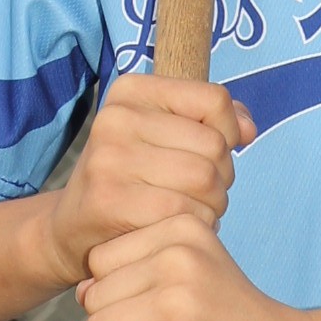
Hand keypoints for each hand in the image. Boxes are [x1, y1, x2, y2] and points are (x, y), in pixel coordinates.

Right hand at [33, 75, 252, 290]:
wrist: (73, 229)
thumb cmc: (132, 179)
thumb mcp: (166, 136)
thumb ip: (215, 121)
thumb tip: (248, 129)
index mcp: (130, 91)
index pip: (214, 99)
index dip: (228, 133)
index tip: (209, 155)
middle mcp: (115, 118)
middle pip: (214, 145)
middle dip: (221, 178)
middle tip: (199, 194)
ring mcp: (109, 158)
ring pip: (206, 180)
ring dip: (212, 205)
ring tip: (190, 211)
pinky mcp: (110, 201)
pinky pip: (185, 213)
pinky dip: (194, 226)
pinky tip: (175, 228)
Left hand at [78, 210, 316, 320]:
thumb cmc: (234, 320)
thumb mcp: (195, 271)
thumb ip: (139, 268)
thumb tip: (79, 290)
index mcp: (182, 228)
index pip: (100, 259)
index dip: (115, 294)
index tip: (153, 312)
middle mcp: (179, 257)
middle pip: (94, 297)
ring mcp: (178, 301)